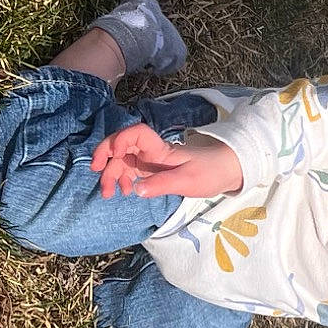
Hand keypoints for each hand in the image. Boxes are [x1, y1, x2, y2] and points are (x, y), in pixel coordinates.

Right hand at [91, 125, 243, 199]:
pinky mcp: (152, 170)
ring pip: (122, 160)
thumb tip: (136, 188)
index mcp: (160, 148)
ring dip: (112, 174)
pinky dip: (123, 179)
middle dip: (106, 161)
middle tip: (101, 184)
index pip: (135, 133)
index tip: (113, 157)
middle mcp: (151, 151)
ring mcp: (150, 160)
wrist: (226, 171)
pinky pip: (130, 170)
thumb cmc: (209, 172)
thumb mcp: (187, 181)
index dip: (120, 140)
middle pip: (121, 148)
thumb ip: (161, 184)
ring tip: (109, 194)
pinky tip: (125, 191)